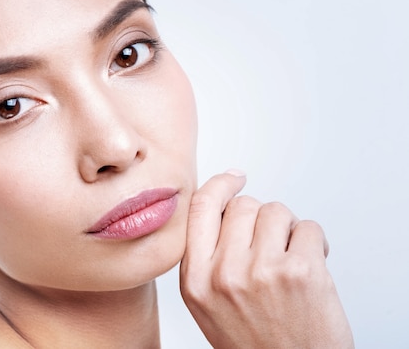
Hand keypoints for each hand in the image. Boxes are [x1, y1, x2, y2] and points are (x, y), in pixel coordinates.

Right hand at [180, 171, 353, 347]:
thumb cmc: (255, 342)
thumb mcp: (208, 302)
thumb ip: (207, 256)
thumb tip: (227, 208)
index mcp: (195, 279)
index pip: (201, 208)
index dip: (220, 184)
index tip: (234, 177)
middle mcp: (224, 274)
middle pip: (244, 205)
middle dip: (262, 218)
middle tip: (271, 244)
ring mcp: (262, 271)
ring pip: (276, 211)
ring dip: (288, 229)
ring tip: (290, 259)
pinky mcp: (300, 272)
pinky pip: (308, 228)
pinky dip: (313, 243)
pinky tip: (309, 268)